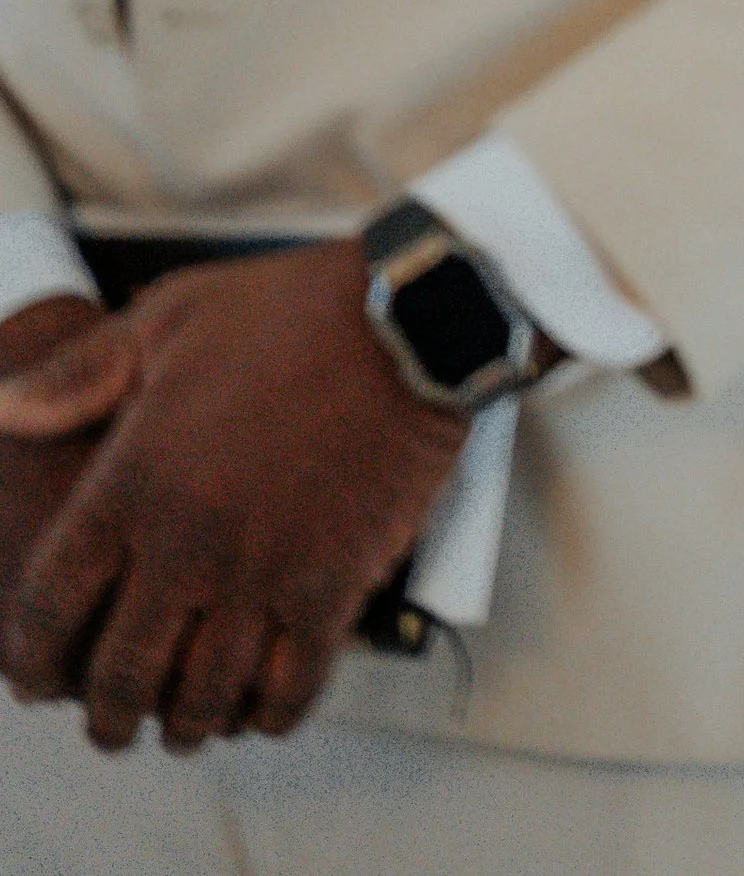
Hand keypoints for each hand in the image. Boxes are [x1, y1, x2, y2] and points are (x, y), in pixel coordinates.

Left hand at [0, 241, 466, 750]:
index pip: (51, 603)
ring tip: (183, 724)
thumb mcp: (172, 318)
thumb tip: (2, 411)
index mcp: (136, 478)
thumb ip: (81, 373)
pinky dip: (267, 716)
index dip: (31, 655)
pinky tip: (259, 710)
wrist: (411, 314)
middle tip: (110, 723)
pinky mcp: (333, 586)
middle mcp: (189, 541)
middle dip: (107, 716)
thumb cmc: (289, 309)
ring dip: (185, 725)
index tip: (35, 676)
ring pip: (202, 697)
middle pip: (121, 675)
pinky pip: (290, 688)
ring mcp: (264, 572)